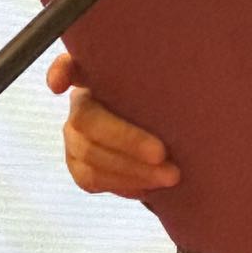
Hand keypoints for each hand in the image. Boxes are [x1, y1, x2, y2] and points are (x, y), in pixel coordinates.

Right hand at [47, 51, 179, 197]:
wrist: (165, 140)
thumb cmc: (167, 106)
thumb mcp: (169, 88)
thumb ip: (166, 81)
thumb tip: (192, 76)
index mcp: (99, 76)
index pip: (70, 65)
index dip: (60, 72)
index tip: (59, 86)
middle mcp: (80, 103)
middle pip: (87, 121)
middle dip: (126, 140)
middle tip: (162, 153)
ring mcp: (74, 136)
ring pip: (89, 156)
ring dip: (131, 170)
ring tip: (170, 176)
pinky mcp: (77, 165)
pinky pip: (91, 180)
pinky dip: (123, 185)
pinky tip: (149, 187)